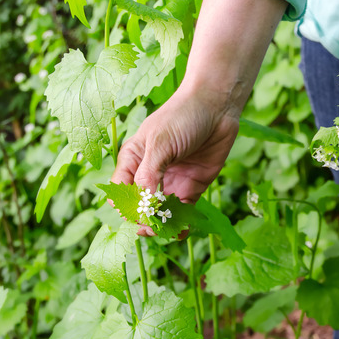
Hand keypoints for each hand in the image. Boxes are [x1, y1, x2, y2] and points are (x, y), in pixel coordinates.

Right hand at [109, 0, 285, 235]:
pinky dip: (181, 224)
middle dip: (144, 219)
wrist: (217, 106)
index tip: (137, 215)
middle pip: (140, 206)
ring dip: (162, 225)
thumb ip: (149, 175)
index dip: (126, 207)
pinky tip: (181, 232)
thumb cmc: (182, 116)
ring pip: (161, 212)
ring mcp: (170, 181)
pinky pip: (183, 211)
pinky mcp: (192, 187)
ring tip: (167, 233)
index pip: (121, 191)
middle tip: (151, 228)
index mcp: (133, 159)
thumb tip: (143, 204)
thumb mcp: (160, 144)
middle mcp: (150, 173)